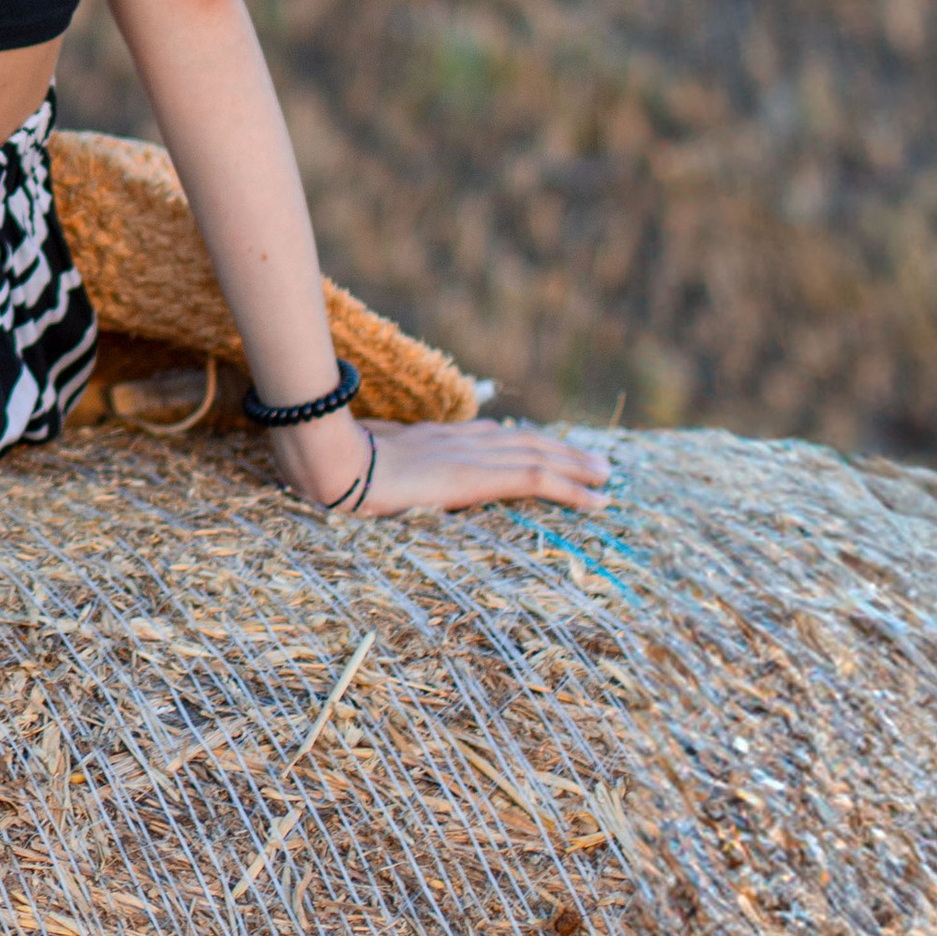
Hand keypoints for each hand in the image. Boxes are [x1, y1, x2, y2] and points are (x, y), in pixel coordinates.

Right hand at [272, 409, 610, 517]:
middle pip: (521, 441)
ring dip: (576, 467)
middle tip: (594, 464)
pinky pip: (537, 479)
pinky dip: (572, 488)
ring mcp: (469, 455)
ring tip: (605, 477)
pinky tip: (596, 500)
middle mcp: (457, 440)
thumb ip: (373, 462)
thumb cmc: (331, 465)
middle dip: (559, 452)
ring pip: (538, 456)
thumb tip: (365, 475)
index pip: (484, 436)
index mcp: (429, 440)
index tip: (539, 449)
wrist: (331, 461)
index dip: (516, 442)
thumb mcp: (358, 462)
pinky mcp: (478, 476)